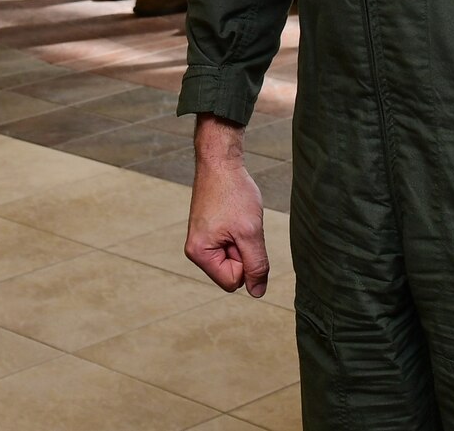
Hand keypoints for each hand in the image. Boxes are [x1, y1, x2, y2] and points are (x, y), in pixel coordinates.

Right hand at [185, 115, 269, 297]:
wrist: (220, 162)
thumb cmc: (233, 193)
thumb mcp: (251, 232)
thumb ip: (256, 265)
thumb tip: (258, 293)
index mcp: (199, 254)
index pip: (233, 282)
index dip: (246, 263)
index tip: (242, 235)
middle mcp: (196, 251)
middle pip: (232, 272)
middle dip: (243, 251)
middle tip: (240, 225)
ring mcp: (201, 242)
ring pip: (234, 258)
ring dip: (243, 241)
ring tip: (238, 219)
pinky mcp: (208, 232)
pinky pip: (231, 246)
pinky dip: (239, 233)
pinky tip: (235, 216)